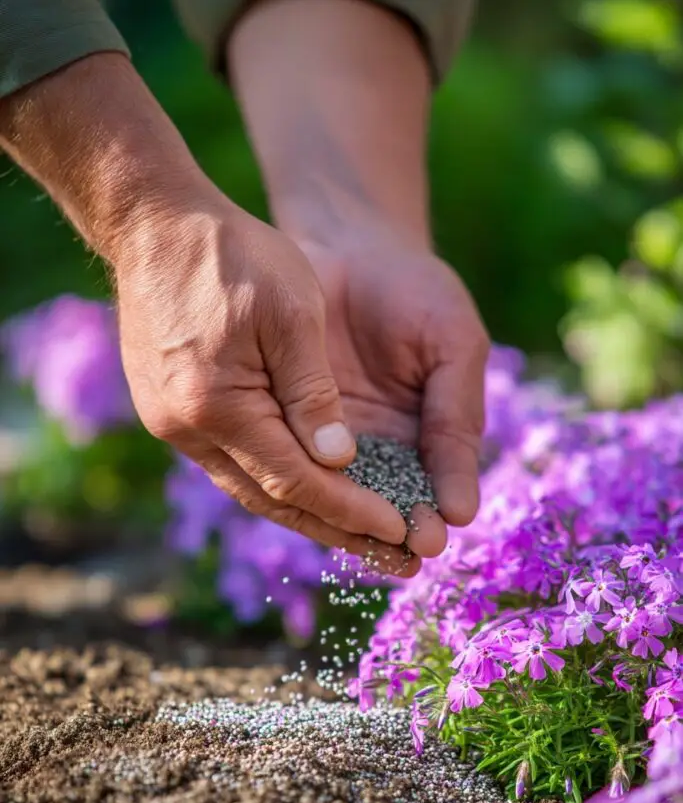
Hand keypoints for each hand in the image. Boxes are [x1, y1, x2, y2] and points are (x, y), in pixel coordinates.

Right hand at [114, 189, 416, 573]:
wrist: (152, 221)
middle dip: (336, 530)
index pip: (298, 481)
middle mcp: (187, 429)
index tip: (398, 531)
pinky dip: (274, 482)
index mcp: (218, 406)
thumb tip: (339, 462)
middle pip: (272, 499)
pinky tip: (309, 492)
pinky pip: (231, 464)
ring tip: (358, 538)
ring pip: (249, 488)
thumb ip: (314, 394)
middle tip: (388, 558)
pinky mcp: (168, 411)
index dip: (351, 510)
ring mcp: (170, 424)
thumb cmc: (233, 252)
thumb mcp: (293, 312)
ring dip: (305, 513)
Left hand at [298, 226, 489, 558]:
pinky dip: (299, 487)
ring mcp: (332, 437)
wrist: (347, 243)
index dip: (432, 516)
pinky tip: (305, 510)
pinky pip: (293, 462)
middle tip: (396, 559)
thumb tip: (461, 509)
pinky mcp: (289, 421)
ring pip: (338, 493)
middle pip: (385, 504)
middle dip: (391, 534)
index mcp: (428, 435)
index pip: (432, 489)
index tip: (432, 541)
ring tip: (357, 550)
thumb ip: (456, 420)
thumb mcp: (454, 348)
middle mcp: (379, 447)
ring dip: (348, 526)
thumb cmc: (414, 292)